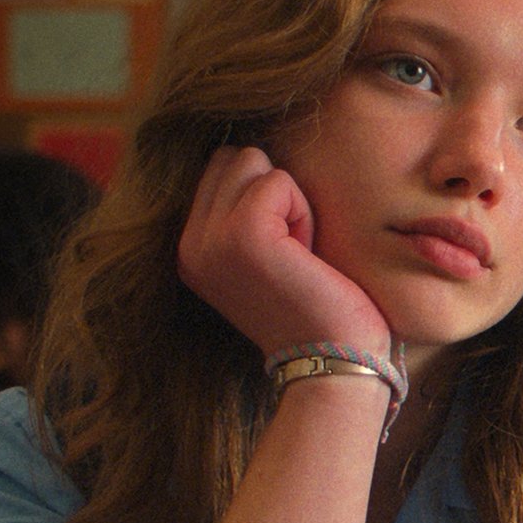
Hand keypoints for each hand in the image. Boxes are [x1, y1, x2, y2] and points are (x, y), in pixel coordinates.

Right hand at [177, 146, 391, 360]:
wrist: (333, 365)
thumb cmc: (318, 310)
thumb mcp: (267, 259)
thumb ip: (247, 214)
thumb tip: (256, 157)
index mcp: (191, 250)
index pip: (220, 169)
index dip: (266, 199)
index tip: (283, 254)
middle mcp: (189, 245)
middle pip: (234, 158)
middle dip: (275, 194)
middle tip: (293, 254)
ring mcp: (210, 239)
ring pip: (254, 162)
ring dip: (290, 202)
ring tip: (298, 256)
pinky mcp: (242, 234)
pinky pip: (279, 181)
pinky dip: (303, 213)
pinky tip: (305, 257)